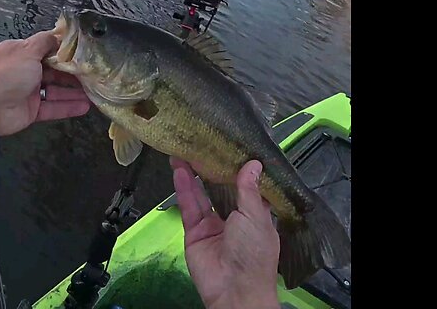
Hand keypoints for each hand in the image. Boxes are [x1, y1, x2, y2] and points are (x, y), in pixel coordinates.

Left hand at [0, 30, 91, 135]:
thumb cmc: (8, 73)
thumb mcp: (27, 50)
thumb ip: (45, 42)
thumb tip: (59, 35)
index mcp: (21, 53)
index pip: (46, 49)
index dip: (64, 51)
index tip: (84, 52)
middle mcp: (25, 71)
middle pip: (54, 71)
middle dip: (73, 72)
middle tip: (95, 73)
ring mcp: (29, 92)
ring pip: (56, 90)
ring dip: (75, 91)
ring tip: (95, 91)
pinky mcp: (33, 110)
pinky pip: (54, 107)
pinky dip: (68, 107)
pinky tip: (86, 106)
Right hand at [171, 157, 280, 308]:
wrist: (235, 290)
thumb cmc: (254, 255)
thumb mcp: (256, 217)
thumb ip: (249, 190)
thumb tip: (253, 164)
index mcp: (255, 216)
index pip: (246, 187)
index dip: (238, 168)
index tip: (231, 146)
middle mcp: (234, 219)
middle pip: (220, 189)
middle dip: (211, 169)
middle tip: (202, 146)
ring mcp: (213, 226)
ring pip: (201, 195)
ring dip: (193, 175)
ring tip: (184, 152)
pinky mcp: (195, 233)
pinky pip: (189, 208)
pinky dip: (184, 189)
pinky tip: (180, 171)